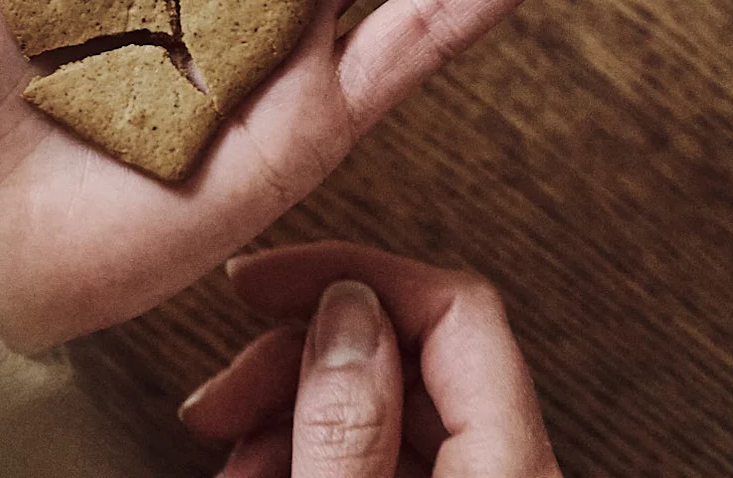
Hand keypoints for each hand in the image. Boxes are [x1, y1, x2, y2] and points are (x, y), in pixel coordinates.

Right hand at [179, 241, 561, 476]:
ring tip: (227, 448)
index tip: (262, 283)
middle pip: (410, 354)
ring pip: (385, 407)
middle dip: (299, 356)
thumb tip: (347, 308)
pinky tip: (257, 472)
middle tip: (224, 392)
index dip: (350, 274)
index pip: (458, 306)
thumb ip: (348, 428)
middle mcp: (504, 476)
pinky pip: (380, 461)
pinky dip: (310, 452)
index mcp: (508, 471)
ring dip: (291, 408)